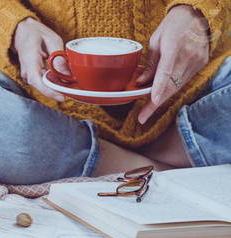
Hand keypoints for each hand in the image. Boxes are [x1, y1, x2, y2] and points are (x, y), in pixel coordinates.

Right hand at [14, 17, 69, 100]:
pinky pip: (43, 82)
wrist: (20, 30)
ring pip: (43, 86)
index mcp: (29, 59)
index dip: (49, 91)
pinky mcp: (32, 75)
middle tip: (73, 88)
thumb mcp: (51, 39)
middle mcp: (27, 70)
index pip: (37, 81)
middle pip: (42, 87)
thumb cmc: (34, 32)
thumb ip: (58, 57)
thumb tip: (67, 73)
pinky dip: (53, 81)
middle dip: (58, 89)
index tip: (61, 97)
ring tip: (69, 82)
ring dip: (56, 85)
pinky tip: (62, 78)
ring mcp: (28, 74)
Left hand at [136, 5, 209, 123]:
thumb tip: (141, 81)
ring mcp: (196, 61)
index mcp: (173, 47)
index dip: (158, 88)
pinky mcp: (200, 64)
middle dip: (155, 103)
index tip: (152, 101)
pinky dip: (171, 88)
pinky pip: (183, 81)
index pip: (165, 72)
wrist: (196, 15)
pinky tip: (161, 93)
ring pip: (177, 86)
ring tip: (147, 109)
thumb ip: (150, 63)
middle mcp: (187, 56)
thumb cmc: (172, 25)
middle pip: (171, 85)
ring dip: (162, 97)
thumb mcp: (156, 40)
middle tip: (142, 117)